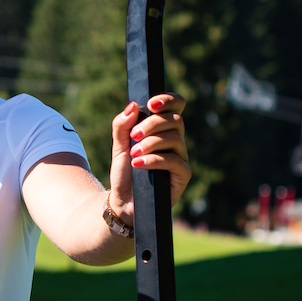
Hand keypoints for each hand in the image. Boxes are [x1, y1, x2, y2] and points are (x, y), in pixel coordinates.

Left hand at [107, 94, 189, 220]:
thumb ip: (122, 125)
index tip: (150, 104)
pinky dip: (154, 160)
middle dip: (152, 124)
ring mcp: (181, 157)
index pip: (176, 106)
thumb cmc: (124, 172)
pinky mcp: (183, 175)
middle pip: (175, 120)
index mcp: (163, 129)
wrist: (123, 201)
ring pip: (175, 138)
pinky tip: (138, 164)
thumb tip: (133, 105)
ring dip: (151, 143)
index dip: (168, 99)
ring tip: (133, 154)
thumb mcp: (118, 146)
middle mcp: (175, 140)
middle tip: (133, 136)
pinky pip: (174, 160)